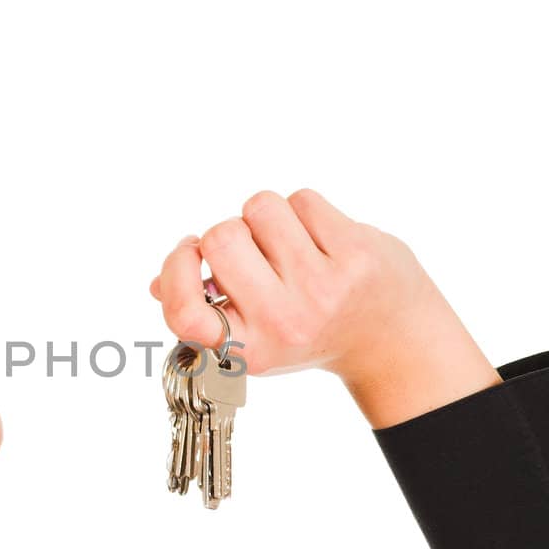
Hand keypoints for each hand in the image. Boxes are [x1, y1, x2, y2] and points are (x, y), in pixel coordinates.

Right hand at [148, 188, 440, 380]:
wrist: (393, 339)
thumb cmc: (309, 330)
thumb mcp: (254, 336)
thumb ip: (205, 310)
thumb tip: (156, 284)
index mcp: (249, 349)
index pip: (185, 312)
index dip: (176, 271)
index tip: (188, 254)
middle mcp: (284, 322)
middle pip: (220, 237)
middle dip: (229, 232)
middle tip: (251, 250)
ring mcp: (322, 287)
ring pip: (259, 208)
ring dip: (267, 217)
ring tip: (289, 244)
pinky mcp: (355, 254)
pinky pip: (301, 200)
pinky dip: (304, 211)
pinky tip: (321, 238)